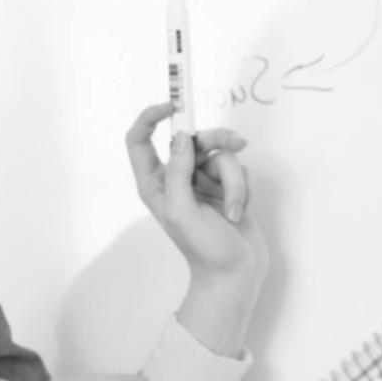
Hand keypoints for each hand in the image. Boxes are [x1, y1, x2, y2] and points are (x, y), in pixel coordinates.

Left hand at [125, 102, 267, 356]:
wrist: (236, 274)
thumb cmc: (203, 248)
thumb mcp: (183, 210)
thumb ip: (178, 172)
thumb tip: (181, 138)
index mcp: (154, 183)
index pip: (139, 140)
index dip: (150, 117)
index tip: (172, 105)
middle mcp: (175, 178)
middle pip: (192, 138)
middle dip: (216, 140)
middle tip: (238, 142)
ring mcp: (201, 181)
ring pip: (220, 154)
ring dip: (234, 180)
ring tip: (234, 208)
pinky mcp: (226, 186)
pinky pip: (237, 167)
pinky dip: (242, 188)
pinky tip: (238, 211)